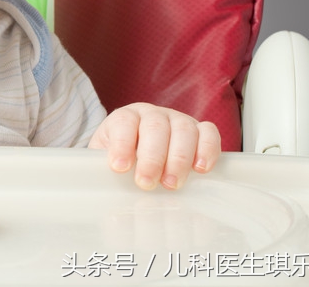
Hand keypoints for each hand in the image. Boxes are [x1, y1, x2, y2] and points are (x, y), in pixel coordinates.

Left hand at [88, 102, 220, 190]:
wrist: (139, 155)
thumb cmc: (122, 162)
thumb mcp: (105, 163)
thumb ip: (102, 172)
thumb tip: (100, 192)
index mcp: (125, 118)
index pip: (124, 123)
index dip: (122, 143)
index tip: (119, 167)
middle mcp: (152, 115)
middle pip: (155, 127)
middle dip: (151, 157)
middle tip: (146, 183)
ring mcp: (177, 120)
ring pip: (183, 130)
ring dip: (178, 159)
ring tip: (171, 184)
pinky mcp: (200, 131)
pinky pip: (209, 133)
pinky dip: (207, 149)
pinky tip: (201, 169)